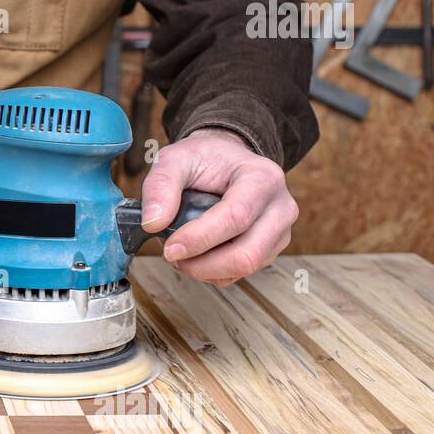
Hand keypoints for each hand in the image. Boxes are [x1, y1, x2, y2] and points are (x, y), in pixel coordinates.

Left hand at [141, 128, 297, 286]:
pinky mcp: (270, 249)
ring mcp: (279, 232)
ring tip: (180, 253)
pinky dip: (213, 272)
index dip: (200, 238)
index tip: (170, 248)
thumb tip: (153, 224)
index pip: (236, 217)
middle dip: (202, 264)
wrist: (226, 161)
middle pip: (247, 253)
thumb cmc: (204, 159)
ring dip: (205, 270)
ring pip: (245, 268)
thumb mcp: (175, 159)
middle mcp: (280, 207)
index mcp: (263, 178)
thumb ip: (160, 185)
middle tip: (171, 255)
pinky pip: (241, 274)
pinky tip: (196, 255)